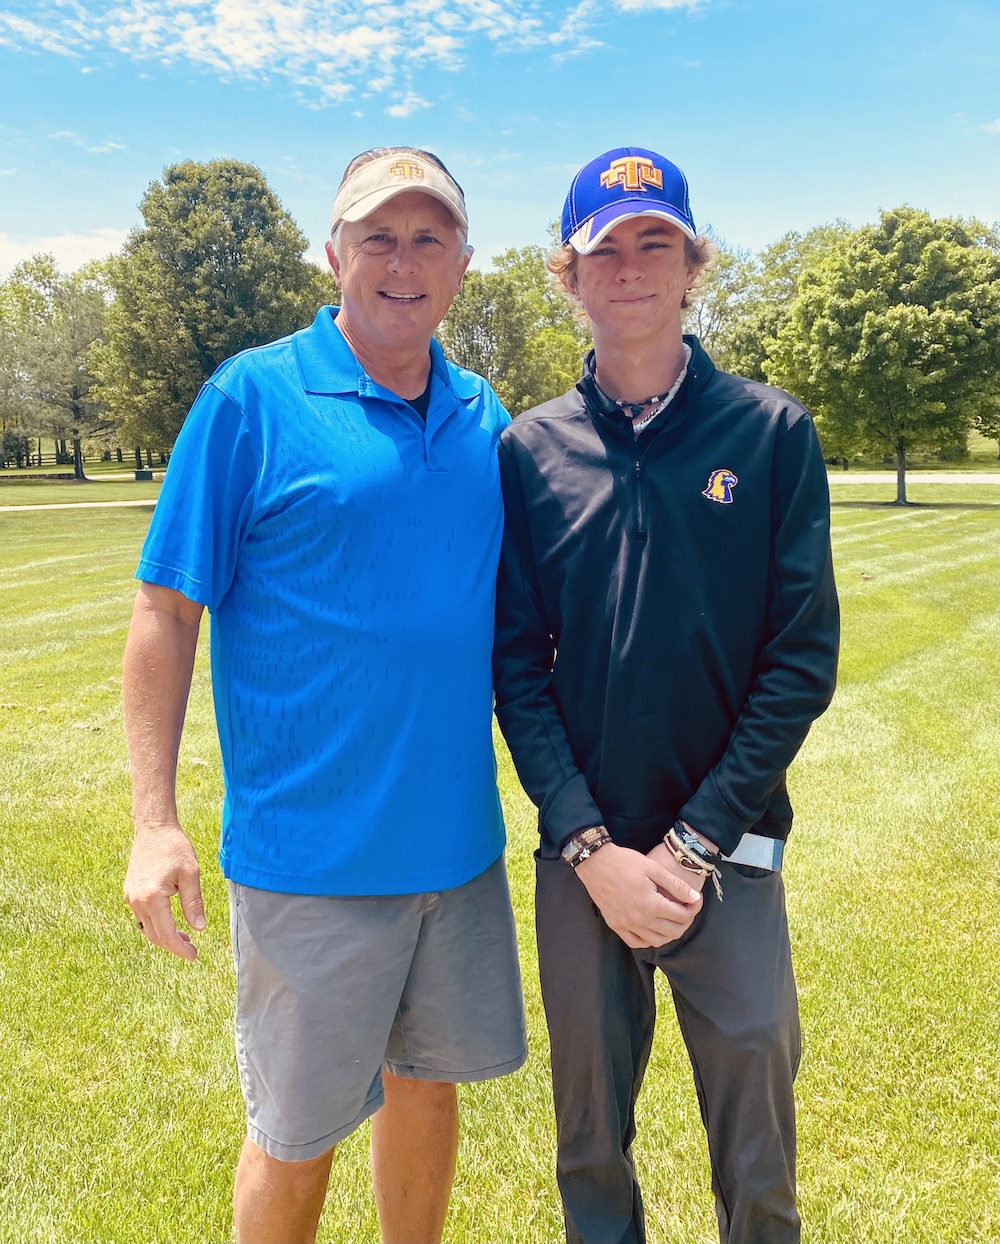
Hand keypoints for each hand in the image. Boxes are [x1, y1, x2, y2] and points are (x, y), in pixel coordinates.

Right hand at [124, 821, 204, 960]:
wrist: (153, 828)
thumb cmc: (174, 847)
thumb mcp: (191, 873)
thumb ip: (193, 902)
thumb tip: (199, 928)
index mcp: (152, 898)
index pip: (166, 933)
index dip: (180, 948)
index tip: (194, 956)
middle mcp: (136, 901)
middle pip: (154, 935)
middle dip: (173, 946)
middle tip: (192, 951)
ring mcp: (130, 897)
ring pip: (146, 928)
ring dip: (164, 937)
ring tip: (185, 939)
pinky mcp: (130, 892)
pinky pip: (142, 917)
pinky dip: (155, 925)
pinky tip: (170, 924)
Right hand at [573, 843, 701, 948]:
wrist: (595, 863)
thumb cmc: (625, 862)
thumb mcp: (653, 868)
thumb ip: (676, 885)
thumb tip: (695, 898)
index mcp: (651, 904)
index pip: (682, 915)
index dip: (694, 908)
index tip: (696, 900)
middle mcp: (640, 919)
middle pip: (673, 931)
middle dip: (685, 921)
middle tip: (686, 909)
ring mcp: (626, 925)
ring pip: (656, 941)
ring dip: (669, 933)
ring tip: (672, 919)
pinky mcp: (615, 925)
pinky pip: (636, 942)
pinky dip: (648, 940)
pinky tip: (652, 930)